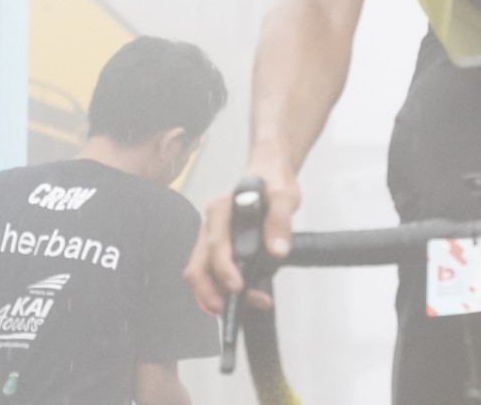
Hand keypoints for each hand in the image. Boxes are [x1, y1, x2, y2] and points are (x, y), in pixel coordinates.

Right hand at [183, 162, 301, 313]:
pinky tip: (244, 296)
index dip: (223, 268)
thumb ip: (280, 220)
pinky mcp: (217, 249)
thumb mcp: (283, 195)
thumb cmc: (272, 182)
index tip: (238, 286)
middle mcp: (210, 225)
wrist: (268, 173)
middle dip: (209, 292)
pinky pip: (209, 274)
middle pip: (197, 265)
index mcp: (221, 209)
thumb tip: (277, 250)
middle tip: (229, 308)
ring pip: (199, 273)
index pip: (215, 243)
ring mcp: (210, 239)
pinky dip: (219, 290)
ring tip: (242, 306)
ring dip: (213, 295)